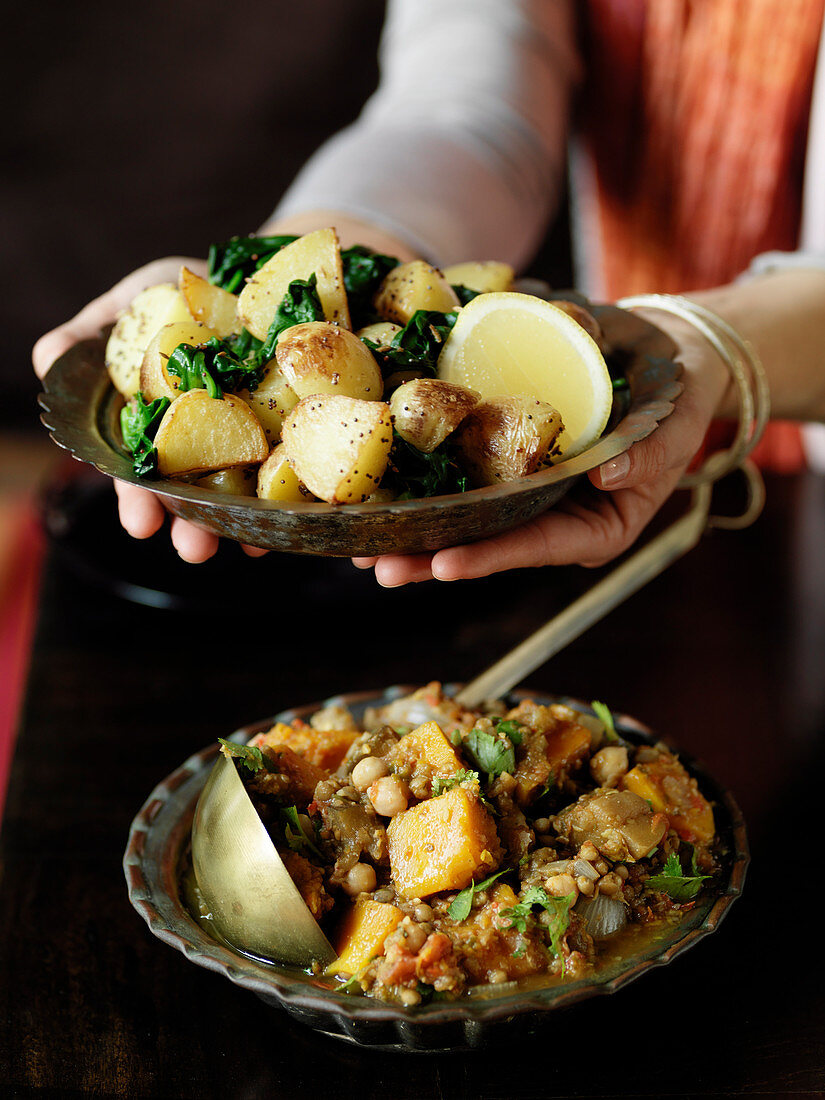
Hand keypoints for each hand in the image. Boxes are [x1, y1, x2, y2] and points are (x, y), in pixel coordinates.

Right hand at [32, 256, 267, 562]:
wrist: (257, 272)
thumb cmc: (180, 292)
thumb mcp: (133, 304)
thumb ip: (91, 334)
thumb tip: (47, 359)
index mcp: (152, 428)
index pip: (138, 474)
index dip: (136, 499)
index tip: (141, 524)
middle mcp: (197, 446)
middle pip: (191, 495)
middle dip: (190, 527)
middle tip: (194, 551)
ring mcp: (246, 442)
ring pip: (240, 493)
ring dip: (242, 524)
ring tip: (248, 546)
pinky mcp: (290, 432)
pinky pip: (290, 469)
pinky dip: (290, 495)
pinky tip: (292, 517)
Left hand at [352, 312, 731, 585]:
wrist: (667, 361)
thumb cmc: (679, 404)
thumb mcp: (674, 431)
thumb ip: (648, 457)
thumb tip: (606, 475)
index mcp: (593, 528)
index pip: (536, 547)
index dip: (490, 557)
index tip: (442, 565)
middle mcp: (552, 514)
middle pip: (487, 542)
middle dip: (430, 555)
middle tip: (376, 566)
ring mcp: (526, 486)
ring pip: (464, 515)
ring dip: (412, 527)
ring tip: (360, 544)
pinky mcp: (507, 453)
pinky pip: (463, 469)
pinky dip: (423, 477)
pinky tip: (378, 486)